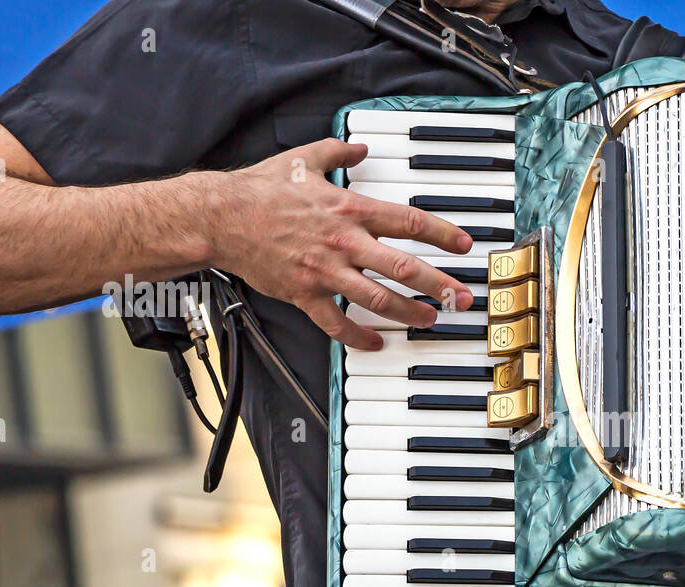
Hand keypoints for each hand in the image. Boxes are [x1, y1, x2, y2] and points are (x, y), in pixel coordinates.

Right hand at [211, 138, 473, 349]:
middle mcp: (343, 242)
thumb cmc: (259, 190)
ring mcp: (325, 271)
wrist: (220, 217)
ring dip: (408, 313)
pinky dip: (358, 337)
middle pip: (402, 267)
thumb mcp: (303, 160)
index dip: (441, 233)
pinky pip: (336, 323)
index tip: (464, 245)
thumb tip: (360, 144)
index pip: (407, 221)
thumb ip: (338, 151)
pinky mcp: (304, 294)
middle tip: (460, 298)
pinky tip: (376, 343)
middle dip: (437, 284)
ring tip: (429, 320)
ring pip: (377, 298)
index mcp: (348, 209)